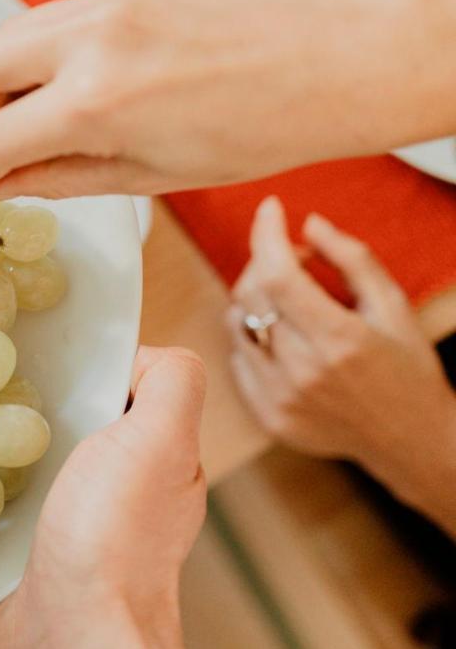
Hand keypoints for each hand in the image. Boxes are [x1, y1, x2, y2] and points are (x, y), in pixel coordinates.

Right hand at [0, 0, 455, 197]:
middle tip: (19, 134)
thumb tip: (10, 183)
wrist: (335, 61)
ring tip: (68, 105)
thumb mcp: (150, 177)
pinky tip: (113, 70)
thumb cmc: (261, 129)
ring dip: (22, 73)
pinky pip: (66, 12)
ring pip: (16, 29)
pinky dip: (66, 46)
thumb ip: (63, 178)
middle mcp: (92, 37)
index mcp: (96, 102)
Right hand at [0, 347, 220, 648]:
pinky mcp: (23, 551)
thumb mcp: (162, 437)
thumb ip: (171, 382)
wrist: (71, 636)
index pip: (125, 385)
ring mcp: (69, 522)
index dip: (89, 364)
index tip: (42, 348)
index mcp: (158, 456)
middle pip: (70, 420)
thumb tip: (139, 355)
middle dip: (31, 400)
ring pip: (27, 460)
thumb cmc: (116, 536)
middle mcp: (118, 488)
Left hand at [229, 197, 455, 531]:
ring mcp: (281, 397)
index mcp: (340, 339)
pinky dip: (252, 334)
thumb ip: (351, 259)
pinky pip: (238, 358)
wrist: (411, 439)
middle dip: (265, 261)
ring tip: (289, 297)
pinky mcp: (267, 415)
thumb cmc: (407, 368)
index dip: (266, 235)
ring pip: (237, 323)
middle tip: (293, 257)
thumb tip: (308, 223)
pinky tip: (283, 335)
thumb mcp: (393, 306)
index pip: (279, 275)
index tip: (269, 209)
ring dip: (254, 297)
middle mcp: (304, 370)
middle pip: (252, 294)